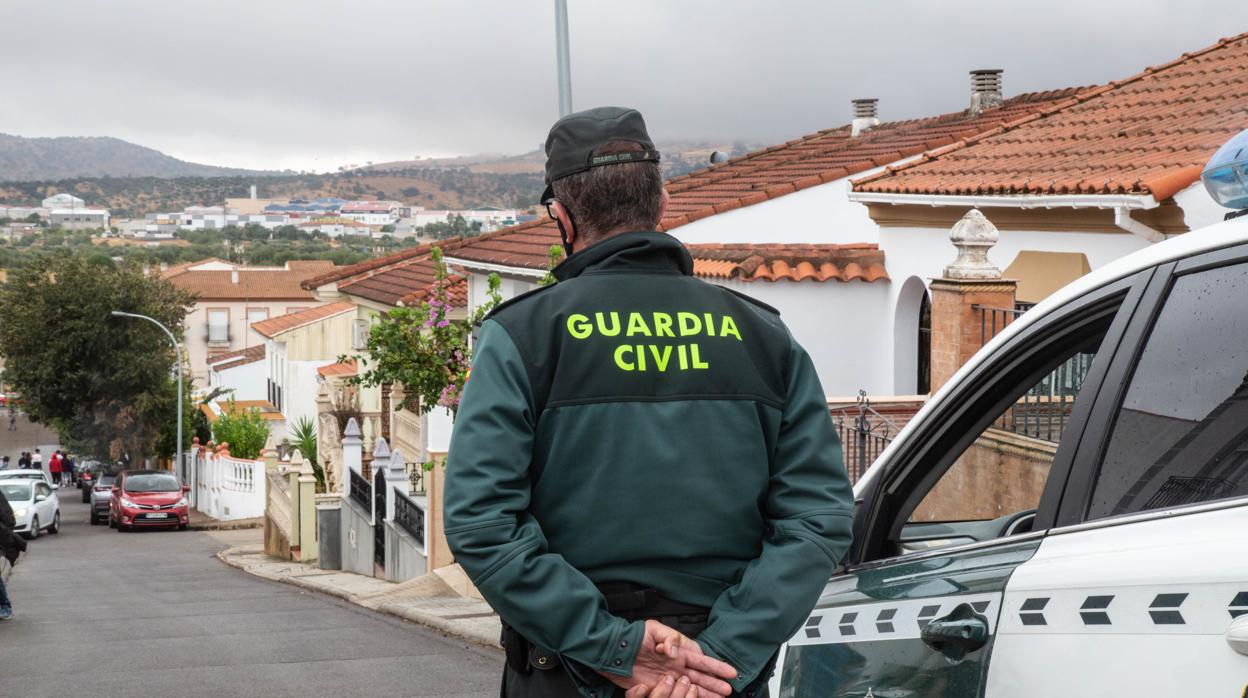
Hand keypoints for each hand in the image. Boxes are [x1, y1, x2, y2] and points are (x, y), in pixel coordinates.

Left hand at [598, 620, 737, 696]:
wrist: (614, 650)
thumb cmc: (635, 637)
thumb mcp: (654, 629)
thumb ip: (670, 639)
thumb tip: (676, 653)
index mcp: (679, 652)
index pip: (702, 660)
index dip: (716, 666)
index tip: (730, 673)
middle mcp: (676, 667)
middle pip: (700, 677)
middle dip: (715, 684)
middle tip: (729, 691)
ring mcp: (667, 679)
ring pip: (690, 688)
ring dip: (704, 693)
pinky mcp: (655, 688)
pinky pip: (671, 695)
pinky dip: (683, 697)